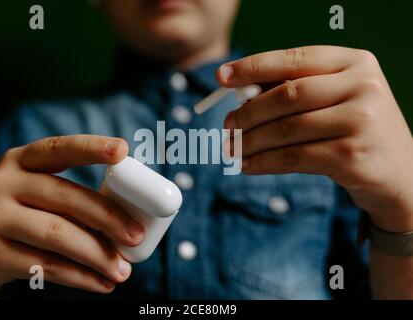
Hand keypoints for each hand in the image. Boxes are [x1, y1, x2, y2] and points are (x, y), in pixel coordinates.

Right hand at [0, 135, 144, 297]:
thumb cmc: (16, 215)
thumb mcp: (34, 194)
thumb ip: (71, 198)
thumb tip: (127, 220)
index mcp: (22, 161)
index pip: (60, 149)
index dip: (92, 148)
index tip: (122, 150)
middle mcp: (5, 183)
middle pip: (66, 197)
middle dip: (108, 217)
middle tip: (136, 234)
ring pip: (59, 234)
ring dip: (98, 254)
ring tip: (122, 270)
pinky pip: (47, 266)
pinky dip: (81, 277)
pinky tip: (101, 283)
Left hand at [220, 46, 412, 231]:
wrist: (401, 174)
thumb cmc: (358, 131)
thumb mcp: (337, 100)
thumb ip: (298, 90)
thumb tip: (241, 93)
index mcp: (355, 63)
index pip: (295, 59)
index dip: (253, 67)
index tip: (221, 76)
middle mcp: (362, 86)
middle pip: (287, 95)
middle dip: (248, 112)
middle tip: (227, 125)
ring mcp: (360, 121)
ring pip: (287, 129)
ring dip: (251, 141)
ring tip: (231, 148)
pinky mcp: (352, 156)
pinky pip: (294, 157)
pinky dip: (264, 162)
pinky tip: (248, 165)